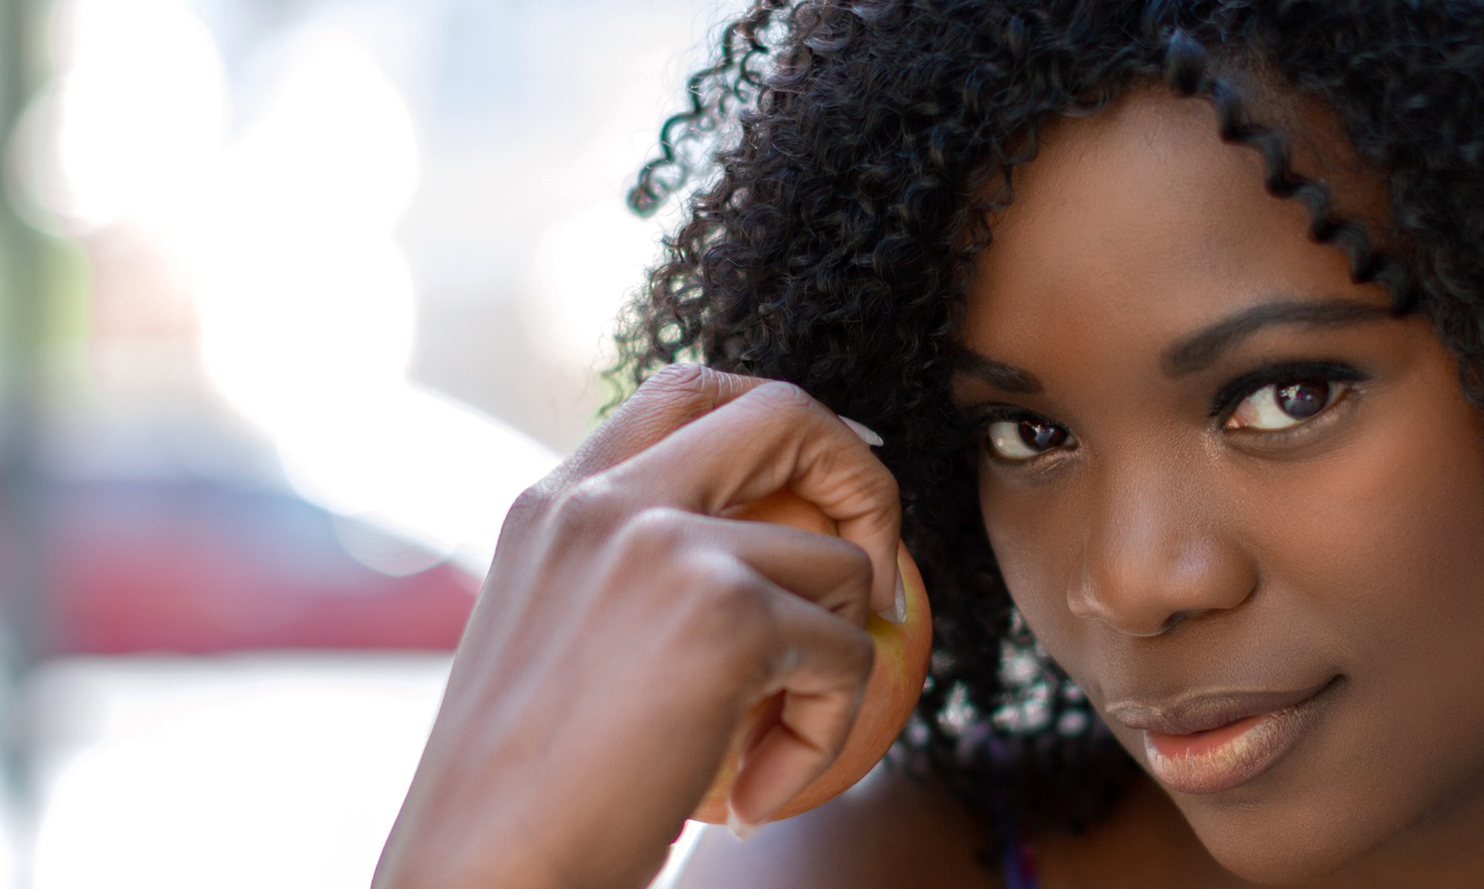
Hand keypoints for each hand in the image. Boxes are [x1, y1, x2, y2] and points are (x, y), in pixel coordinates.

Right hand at [372, 364, 901, 888]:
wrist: (480, 874)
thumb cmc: (521, 793)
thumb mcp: (563, 638)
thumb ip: (640, 574)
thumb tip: (775, 555)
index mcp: (557, 498)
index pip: (688, 392)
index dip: (780, 429)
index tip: (820, 500)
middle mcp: (606, 498)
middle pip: (786, 412)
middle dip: (862, 480)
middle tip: (873, 582)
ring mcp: (665, 544)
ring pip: (843, 564)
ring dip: (840, 663)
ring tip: (772, 746)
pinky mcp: (725, 614)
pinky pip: (847, 656)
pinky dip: (825, 733)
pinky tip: (757, 792)